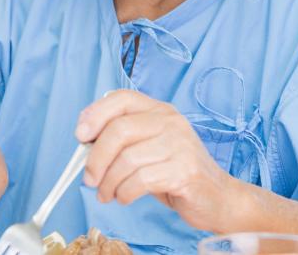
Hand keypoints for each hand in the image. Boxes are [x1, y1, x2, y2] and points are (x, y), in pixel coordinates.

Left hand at [76, 90, 235, 230]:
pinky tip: (123, 198)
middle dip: (95, 158)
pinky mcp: (184, 171)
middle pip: (119, 130)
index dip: (95, 114)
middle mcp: (171, 122)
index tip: (80, 136)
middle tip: (89, 178)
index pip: (121, 98)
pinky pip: (140, 180)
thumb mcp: (146, 148)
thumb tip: (83, 141)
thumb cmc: (174, 172)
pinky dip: (124, 192)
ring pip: (127, 160)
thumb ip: (121, 139)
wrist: (218, 198)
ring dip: (108, 182)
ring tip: (106, 194)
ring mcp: (180, 145)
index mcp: (159, 110)